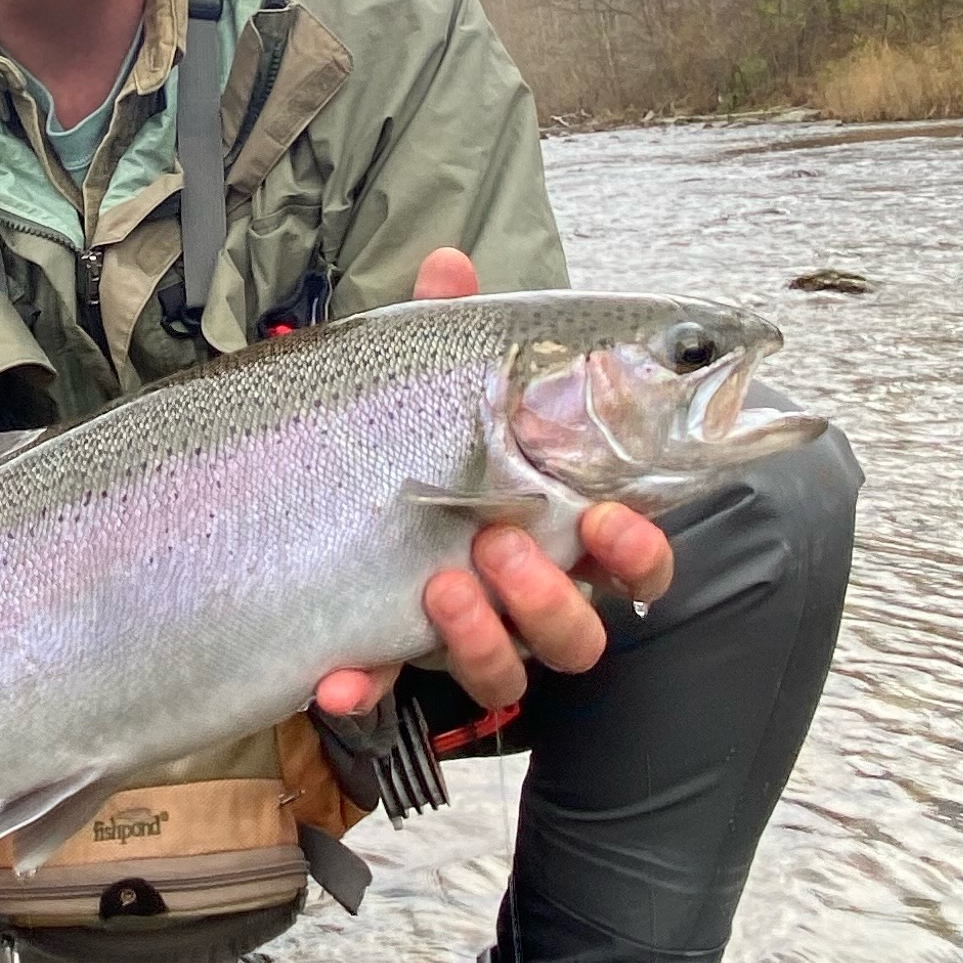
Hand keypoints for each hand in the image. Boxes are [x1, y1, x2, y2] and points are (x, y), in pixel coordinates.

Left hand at [313, 247, 672, 725]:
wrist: (325, 506)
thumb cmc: (422, 444)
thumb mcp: (434, 387)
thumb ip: (453, 336)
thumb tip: (448, 266)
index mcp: (558, 532)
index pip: (633, 559)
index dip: (637, 551)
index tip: (610, 519)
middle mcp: (524, 595)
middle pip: (578, 633)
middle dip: (550, 596)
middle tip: (504, 543)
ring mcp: (466, 635)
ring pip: (507, 670)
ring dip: (483, 636)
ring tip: (443, 586)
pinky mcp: (395, 663)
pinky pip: (391, 696)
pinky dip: (368, 689)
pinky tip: (339, 678)